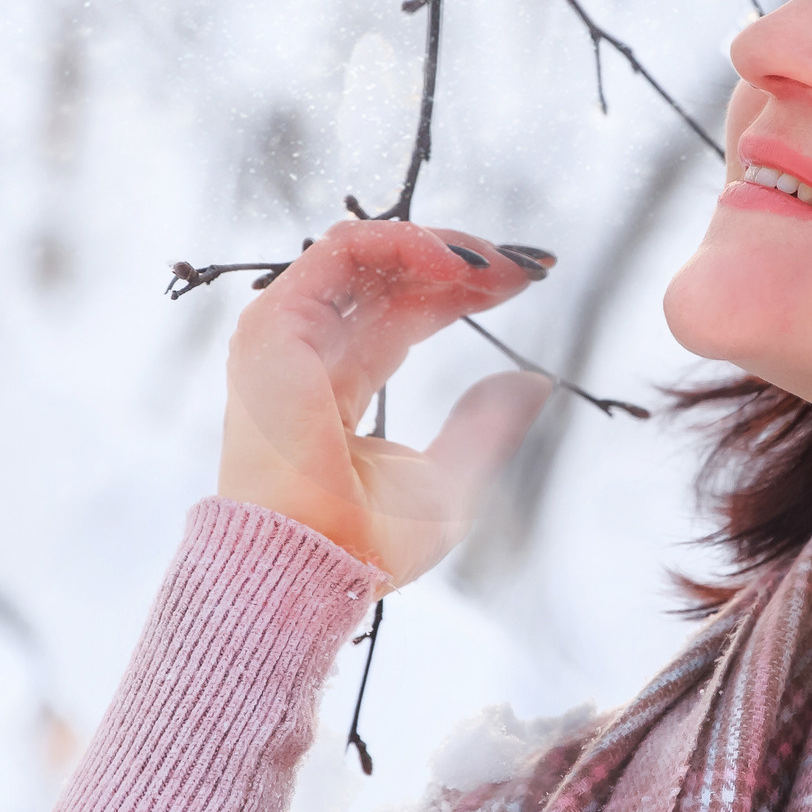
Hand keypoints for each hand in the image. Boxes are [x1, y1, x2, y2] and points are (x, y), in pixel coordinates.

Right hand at [217, 221, 555, 587]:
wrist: (315, 568)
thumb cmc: (369, 544)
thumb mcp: (452, 478)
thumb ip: (486, 424)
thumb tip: (533, 380)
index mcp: (341, 384)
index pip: (406, 310)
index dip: (466, 288)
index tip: (531, 279)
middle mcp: (311, 351)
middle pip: (392, 276)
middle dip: (464, 260)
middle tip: (530, 265)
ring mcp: (288, 335)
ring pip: (367, 252)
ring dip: (441, 246)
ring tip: (502, 264)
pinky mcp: (278, 325)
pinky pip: (342, 251)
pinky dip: (404, 243)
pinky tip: (460, 267)